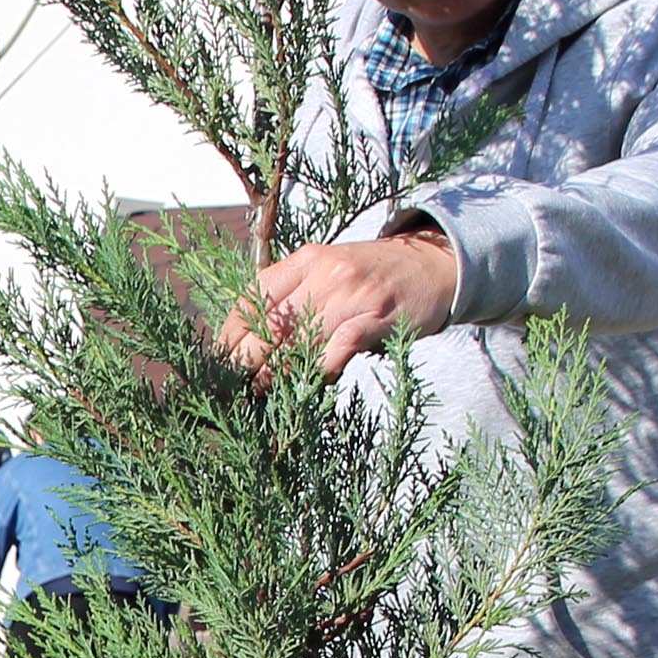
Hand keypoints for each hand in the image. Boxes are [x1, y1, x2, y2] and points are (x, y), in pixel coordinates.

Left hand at [217, 227, 460, 379]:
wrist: (438, 263)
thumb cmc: (377, 276)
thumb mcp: (330, 271)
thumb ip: (296, 296)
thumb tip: (252, 340)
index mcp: (305, 261)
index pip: (251, 298)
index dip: (229, 335)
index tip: (218, 362)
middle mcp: (324, 274)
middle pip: (268, 324)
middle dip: (245, 361)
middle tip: (234, 389)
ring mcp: (352, 295)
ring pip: (297, 340)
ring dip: (275, 374)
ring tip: (261, 396)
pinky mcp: (378, 318)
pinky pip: (339, 349)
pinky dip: (319, 372)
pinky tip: (307, 390)